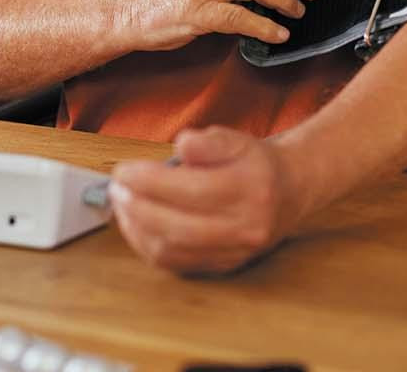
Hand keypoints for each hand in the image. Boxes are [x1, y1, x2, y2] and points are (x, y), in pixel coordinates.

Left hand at [109, 127, 304, 274]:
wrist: (289, 192)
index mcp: (251, 189)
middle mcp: (246, 227)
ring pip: (172, 251)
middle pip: (178, 226)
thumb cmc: (254, 164)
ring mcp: (234, 253)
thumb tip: (182, 145)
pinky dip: (147, 244)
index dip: (150, 181)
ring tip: (122, 203)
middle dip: (137, 206)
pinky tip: (135, 223)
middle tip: (117, 187)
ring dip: (137, 228)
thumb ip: (208, 140)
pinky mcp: (222, 267)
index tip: (124, 170)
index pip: (192, 190)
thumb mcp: (236, 139)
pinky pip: (175, 264)